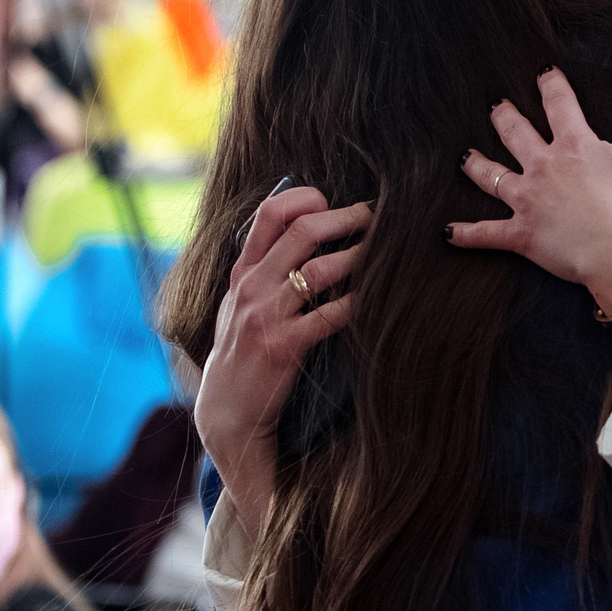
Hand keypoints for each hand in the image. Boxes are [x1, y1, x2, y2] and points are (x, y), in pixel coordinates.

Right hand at [193, 186, 368, 537]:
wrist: (226, 411)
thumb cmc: (243, 352)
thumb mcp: (242, 304)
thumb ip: (266, 269)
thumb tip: (310, 231)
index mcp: (242, 272)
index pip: (270, 213)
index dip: (307, 198)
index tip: (336, 202)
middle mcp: (251, 288)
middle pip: (302, 231)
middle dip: (346, 217)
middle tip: (376, 217)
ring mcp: (265, 318)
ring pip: (319, 270)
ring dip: (358, 256)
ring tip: (385, 253)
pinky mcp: (283, 348)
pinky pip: (328, 317)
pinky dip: (356, 304)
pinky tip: (376, 300)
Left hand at [450, 69, 611, 317]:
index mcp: (575, 145)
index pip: (558, 103)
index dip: (550, 84)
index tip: (543, 73)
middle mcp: (544, 167)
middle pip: (515, 133)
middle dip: (504, 116)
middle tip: (495, 107)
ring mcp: (528, 201)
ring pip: (493, 176)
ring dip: (476, 165)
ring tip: (465, 157)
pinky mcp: (521, 235)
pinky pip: (487, 233)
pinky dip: (466, 233)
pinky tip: (449, 232)